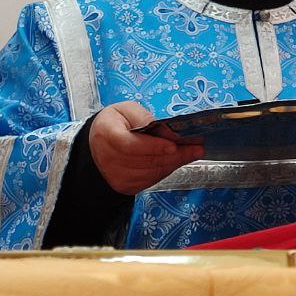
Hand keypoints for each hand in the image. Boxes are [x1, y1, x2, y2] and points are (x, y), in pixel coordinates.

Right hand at [88, 101, 204, 194]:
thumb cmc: (115, 122)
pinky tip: (177, 159)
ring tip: (192, 152)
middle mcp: (107, 158)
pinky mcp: (124, 186)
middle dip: (175, 154)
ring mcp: (115, 176)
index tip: (174, 145)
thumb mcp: (127, 109)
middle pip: (146, 160)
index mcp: (106, 134)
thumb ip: (145, 118)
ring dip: (175, 162)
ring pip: (151, 171)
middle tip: (197, 147)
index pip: (130, 145)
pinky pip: (151, 179)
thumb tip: (167, 130)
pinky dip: (167, 169)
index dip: (153, 146)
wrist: (98, 144)